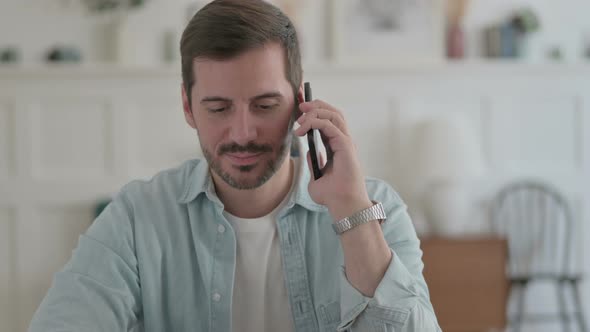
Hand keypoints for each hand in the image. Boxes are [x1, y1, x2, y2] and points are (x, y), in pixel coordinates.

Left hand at [294, 100, 372, 220]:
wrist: (342, 205)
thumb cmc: (333, 196)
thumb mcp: (316, 177)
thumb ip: (314, 163)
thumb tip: (310, 152)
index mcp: (338, 146)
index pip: (329, 121)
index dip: (316, 111)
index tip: (300, 110)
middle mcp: (344, 141)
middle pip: (333, 112)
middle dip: (316, 105)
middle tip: (299, 106)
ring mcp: (346, 142)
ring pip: (333, 115)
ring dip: (315, 111)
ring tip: (300, 118)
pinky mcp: (345, 145)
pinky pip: (330, 125)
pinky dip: (315, 123)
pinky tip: (302, 131)